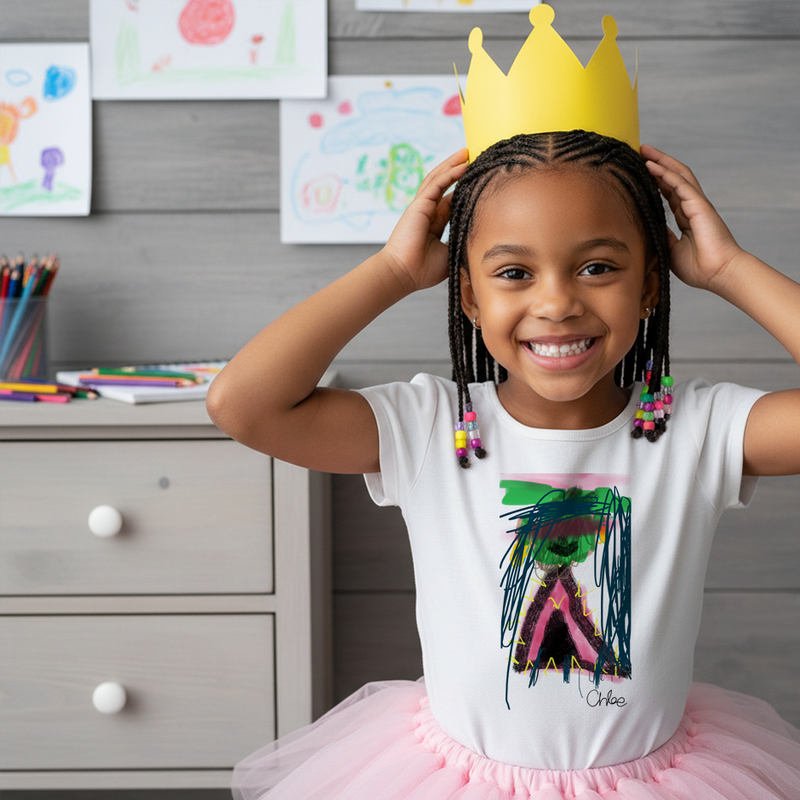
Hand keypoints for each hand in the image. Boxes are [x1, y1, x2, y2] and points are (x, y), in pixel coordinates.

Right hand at [381, 148, 468, 292]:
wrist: (403, 274)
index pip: (450, 200)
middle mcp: (427, 213)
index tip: (478, 179)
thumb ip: (461, 240)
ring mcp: (422, 207)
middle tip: (471, 156)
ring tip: (466, 153)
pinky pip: (436, 184)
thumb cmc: (424, 270)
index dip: (462, 189)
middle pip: (443, 185)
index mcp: (434, 224)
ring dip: (452, 165)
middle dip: (456, 170)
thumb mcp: (450, 252)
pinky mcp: (419, 205)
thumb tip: (478, 233)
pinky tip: (462, 165)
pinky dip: (449, 173)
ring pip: (438, 179)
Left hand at [641, 144, 742, 292]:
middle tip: (640, 151)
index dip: (656, 179)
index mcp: (686, 216)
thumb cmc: (699, 268)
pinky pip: (680, 184)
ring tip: (644, 150)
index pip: (669, 191)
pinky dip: (665, 173)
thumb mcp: (671, 250)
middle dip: (658, 162)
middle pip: (674, 177)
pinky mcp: (699, 205)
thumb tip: (649, 226)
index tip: (640, 170)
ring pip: (678, 175)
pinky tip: (651, 166)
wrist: (719, 274)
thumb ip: (662, 235)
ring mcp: (697, 204)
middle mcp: (692, 206)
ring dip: (661, 161)